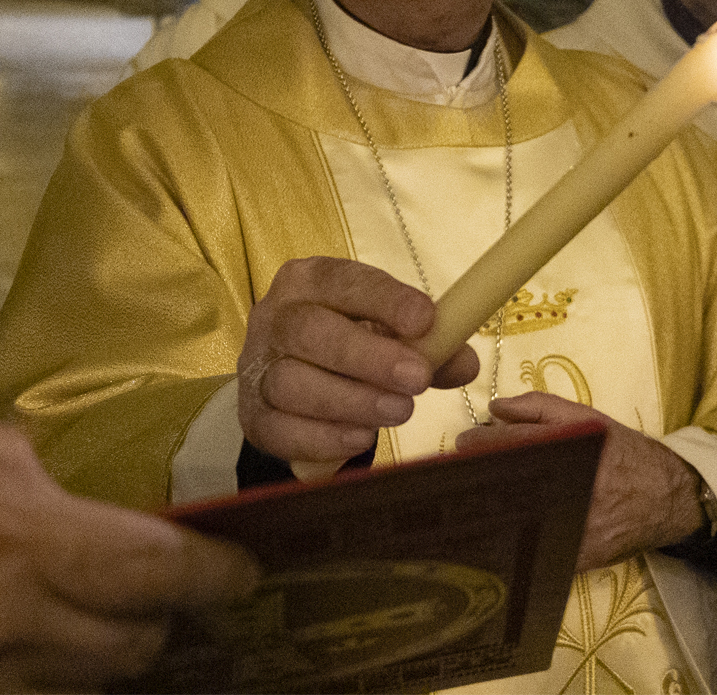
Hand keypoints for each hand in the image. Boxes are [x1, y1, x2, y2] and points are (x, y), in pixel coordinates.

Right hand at [0, 395, 259, 693]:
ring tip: (92, 623)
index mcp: (15, 535)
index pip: (159, 572)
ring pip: (79, 691)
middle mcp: (2, 625)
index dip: (217, 576)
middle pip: (132, 646)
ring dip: (101, 659)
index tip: (243, 572)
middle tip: (162, 593)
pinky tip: (25, 654)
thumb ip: (11, 463)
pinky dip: (40, 687)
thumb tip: (61, 493)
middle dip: (160, 620)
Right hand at [238, 257, 478, 467]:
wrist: (292, 383)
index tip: (426, 320)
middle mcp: (275, 316)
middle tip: (417, 378)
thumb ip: (431, 346)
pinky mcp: (252, 415)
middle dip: (368, 356)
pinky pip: (280, 428)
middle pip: (311, 332)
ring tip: (399, 412)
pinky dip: (322, 436)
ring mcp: (256, 367)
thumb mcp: (389, 332)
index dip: (386, 300)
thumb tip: (464, 362)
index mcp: (310, 280)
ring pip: (291, 382)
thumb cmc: (350, 343)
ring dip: (350, 400)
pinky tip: (360, 437)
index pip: (345, 281)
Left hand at [455, 393, 704, 571]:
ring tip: (484, 498)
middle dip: (478, 478)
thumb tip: (494, 409)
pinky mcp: (573, 558)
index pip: (504, 446)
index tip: (463, 444)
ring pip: (511, 521)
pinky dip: (514, 538)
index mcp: (570, 449)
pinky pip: (532, 550)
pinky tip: (509, 525)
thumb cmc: (624, 454)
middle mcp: (569, 488)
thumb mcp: (589, 419)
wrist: (667, 498)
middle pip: (501, 485)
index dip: (474, 445)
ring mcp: (571, 527)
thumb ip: (539, 408)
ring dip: (491, 509)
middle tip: (467, 473)